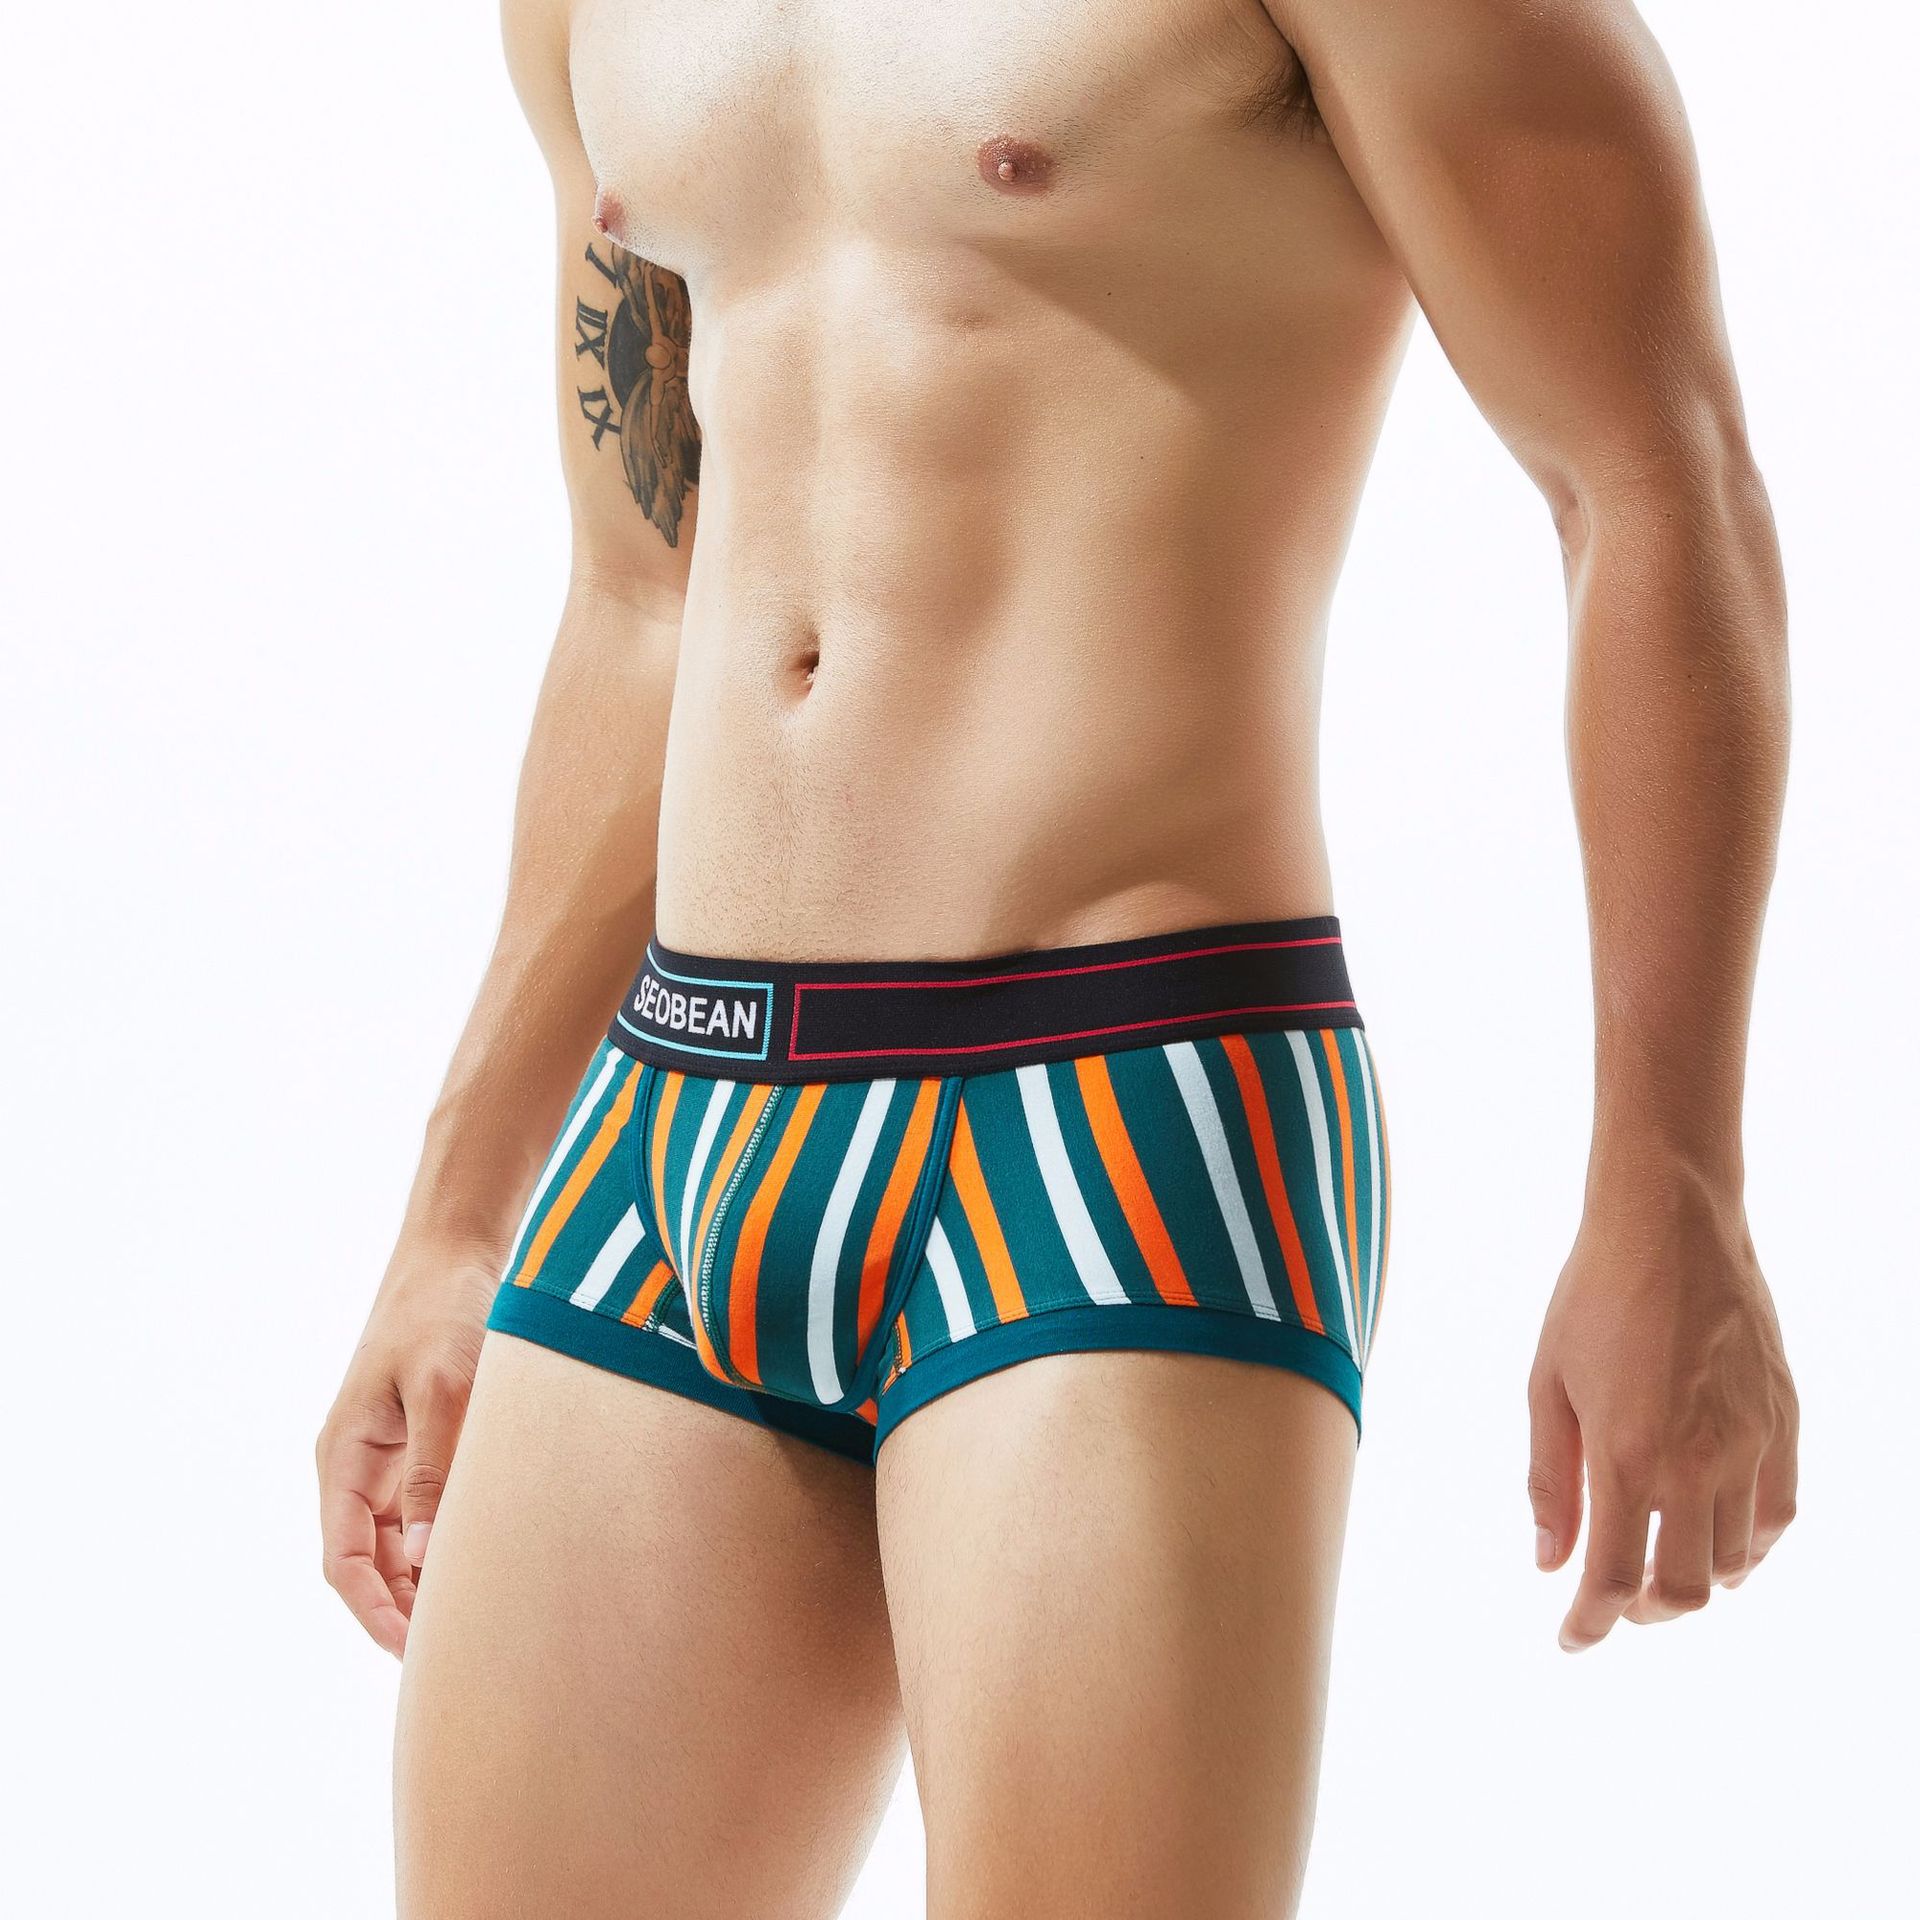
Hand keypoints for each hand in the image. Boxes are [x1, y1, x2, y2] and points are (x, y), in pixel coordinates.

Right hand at [316, 1244, 499, 1655]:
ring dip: (434, 1581)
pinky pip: (433, 1511)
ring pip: (405, 1543)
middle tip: (466, 1654)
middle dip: (408, 1611)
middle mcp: (361, 1467)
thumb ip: (435, 1469)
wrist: (455, 1251)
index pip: (345, 1562)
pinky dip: (455, 1542)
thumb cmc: (442, 1311)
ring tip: (486, 1621)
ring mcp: (393, 1458)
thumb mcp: (442, 1387)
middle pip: (374, 1565)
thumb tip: (430, 1557)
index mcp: (345, 1458)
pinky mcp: (427, 1445)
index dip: (375, 1613)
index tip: (417, 1654)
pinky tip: (497, 1563)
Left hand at [1527, 1169, 1797, 1650]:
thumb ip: (1550, 1480)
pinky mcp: (1784, 1422)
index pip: (1613, 1578)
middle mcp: (1696, 1460)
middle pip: (1681, 1588)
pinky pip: (1777, 1515)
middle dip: (1643, 1611)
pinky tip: (1716, 1535)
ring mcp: (1749, 1443)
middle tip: (1615, 1600)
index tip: (1571, 1639)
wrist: (1670, 1226)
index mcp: (1626, 1453)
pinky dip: (1747, 1545)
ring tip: (1658, 1556)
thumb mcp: (1547, 1384)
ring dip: (1694, 1576)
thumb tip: (1550, 1560)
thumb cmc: (1594, 1297)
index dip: (1589, 1623)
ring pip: (1732, 1559)